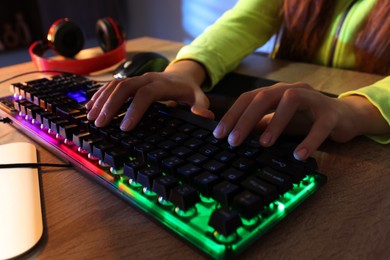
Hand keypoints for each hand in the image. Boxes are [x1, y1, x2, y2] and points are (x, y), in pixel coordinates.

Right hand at [86, 60, 211, 129]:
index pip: (146, 94)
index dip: (135, 110)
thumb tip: (203, 116)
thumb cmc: (189, 91)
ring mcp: (137, 77)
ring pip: (115, 85)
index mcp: (163, 84)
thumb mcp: (200, 98)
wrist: (182, 75)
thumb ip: (201, 107)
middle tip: (100, 124)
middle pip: (125, 87)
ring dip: (102, 100)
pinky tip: (91, 106)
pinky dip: (100, 95)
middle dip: (111, 105)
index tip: (125, 128)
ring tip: (91, 118)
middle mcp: (147, 78)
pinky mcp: (131, 80)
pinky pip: (112, 85)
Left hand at [213, 82, 386, 159]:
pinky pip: (320, 125)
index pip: (248, 98)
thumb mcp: (278, 122)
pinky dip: (309, 140)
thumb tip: (234, 138)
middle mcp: (292, 90)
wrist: (343, 117)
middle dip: (246, 118)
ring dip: (275, 122)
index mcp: (276, 92)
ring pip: (291, 101)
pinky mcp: (331, 114)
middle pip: (264, 96)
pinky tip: (299, 155)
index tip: (218, 134)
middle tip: (233, 140)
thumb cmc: (305, 119)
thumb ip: (259, 126)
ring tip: (263, 144)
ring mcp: (312, 99)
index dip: (232, 115)